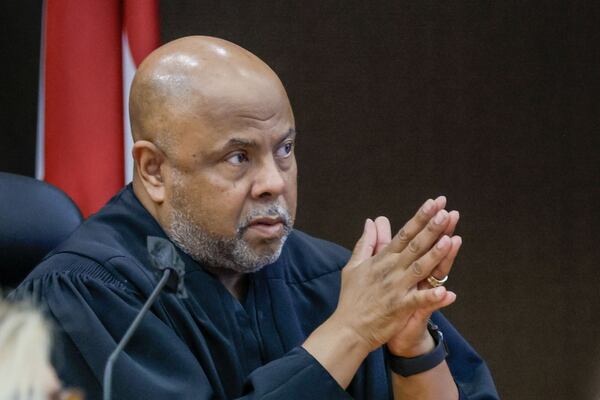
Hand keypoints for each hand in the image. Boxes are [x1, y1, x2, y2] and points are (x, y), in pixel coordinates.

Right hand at [329, 197, 458, 354]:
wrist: (348, 328)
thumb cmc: (351, 297)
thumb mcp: (354, 266)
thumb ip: (366, 243)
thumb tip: (371, 221)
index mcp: (382, 260)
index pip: (404, 234)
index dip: (419, 218)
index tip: (433, 203)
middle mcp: (391, 271)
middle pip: (415, 246)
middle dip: (431, 229)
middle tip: (445, 212)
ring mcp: (396, 289)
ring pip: (419, 268)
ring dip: (435, 255)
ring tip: (450, 240)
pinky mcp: (399, 308)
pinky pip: (418, 301)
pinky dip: (432, 297)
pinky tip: (447, 292)